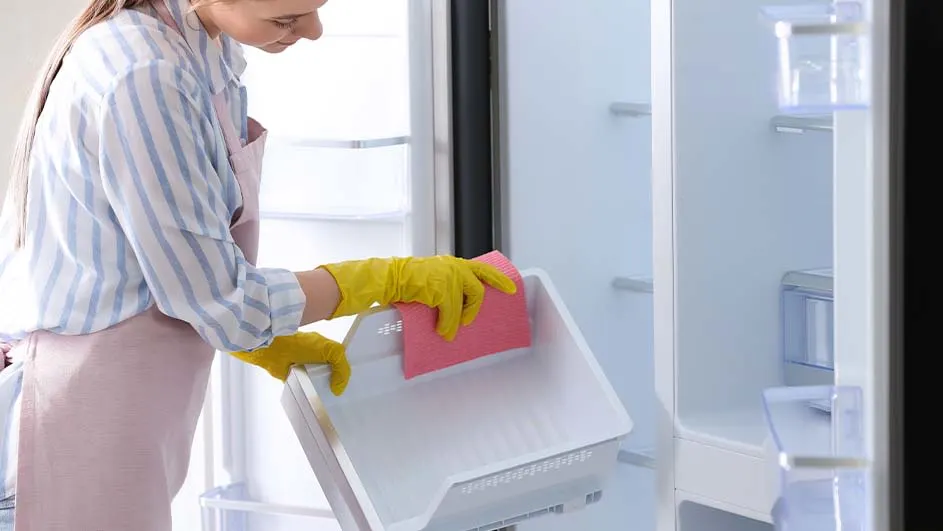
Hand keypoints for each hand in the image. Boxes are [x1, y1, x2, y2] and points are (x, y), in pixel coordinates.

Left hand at [230, 331, 350, 395]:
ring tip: (335, 407)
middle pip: (334, 376)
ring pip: (321, 385)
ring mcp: (307, 371)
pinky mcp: (297, 381)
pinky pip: (308, 391)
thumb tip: (338, 390)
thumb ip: (342, 367)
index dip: (348, 375)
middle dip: (340, 386)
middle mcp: (318, 361)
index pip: (342, 364)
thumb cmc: (303, 346)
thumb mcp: (330, 350)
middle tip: (349, 400)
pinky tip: (320, 406)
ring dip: (326, 394)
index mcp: (327, 350)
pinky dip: (312, 398)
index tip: (357, 388)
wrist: (276, 350)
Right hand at [321, 255, 516, 340]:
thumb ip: (450, 288)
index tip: (511, 288)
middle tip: (471, 320)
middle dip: (476, 307)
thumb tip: (460, 308)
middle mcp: (454, 267)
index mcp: (453, 263)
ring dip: (458, 320)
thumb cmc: (407, 281)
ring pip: (465, 303)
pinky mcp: (441, 289)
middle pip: (478, 288)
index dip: (499, 279)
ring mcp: (449, 277)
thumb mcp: (434, 279)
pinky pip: (451, 312)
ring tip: (449, 329)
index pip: (482, 268)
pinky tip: (441, 330)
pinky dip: (447, 324)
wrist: (390, 278)